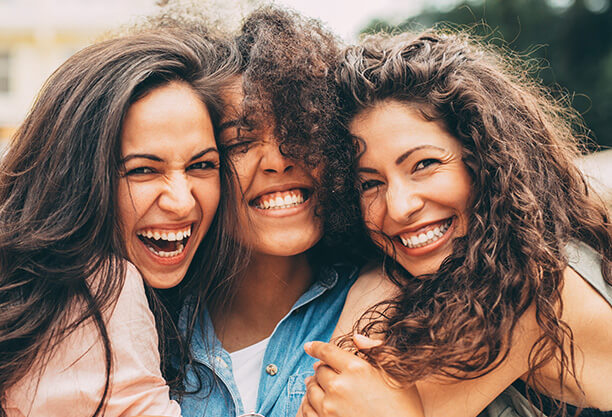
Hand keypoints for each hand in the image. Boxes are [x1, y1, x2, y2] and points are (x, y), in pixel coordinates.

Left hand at [299, 336, 423, 416]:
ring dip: (313, 385)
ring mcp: (330, 407)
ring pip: (311, 389)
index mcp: (356, 369)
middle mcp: (339, 386)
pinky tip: (313, 403)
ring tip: (315, 385)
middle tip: (322, 370)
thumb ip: (375, 350)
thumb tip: (356, 338)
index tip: (309, 346)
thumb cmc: (404, 408)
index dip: (316, 347)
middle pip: (319, 370)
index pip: (328, 351)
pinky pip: (307, 409)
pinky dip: (308, 403)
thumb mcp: (395, 374)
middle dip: (321, 368)